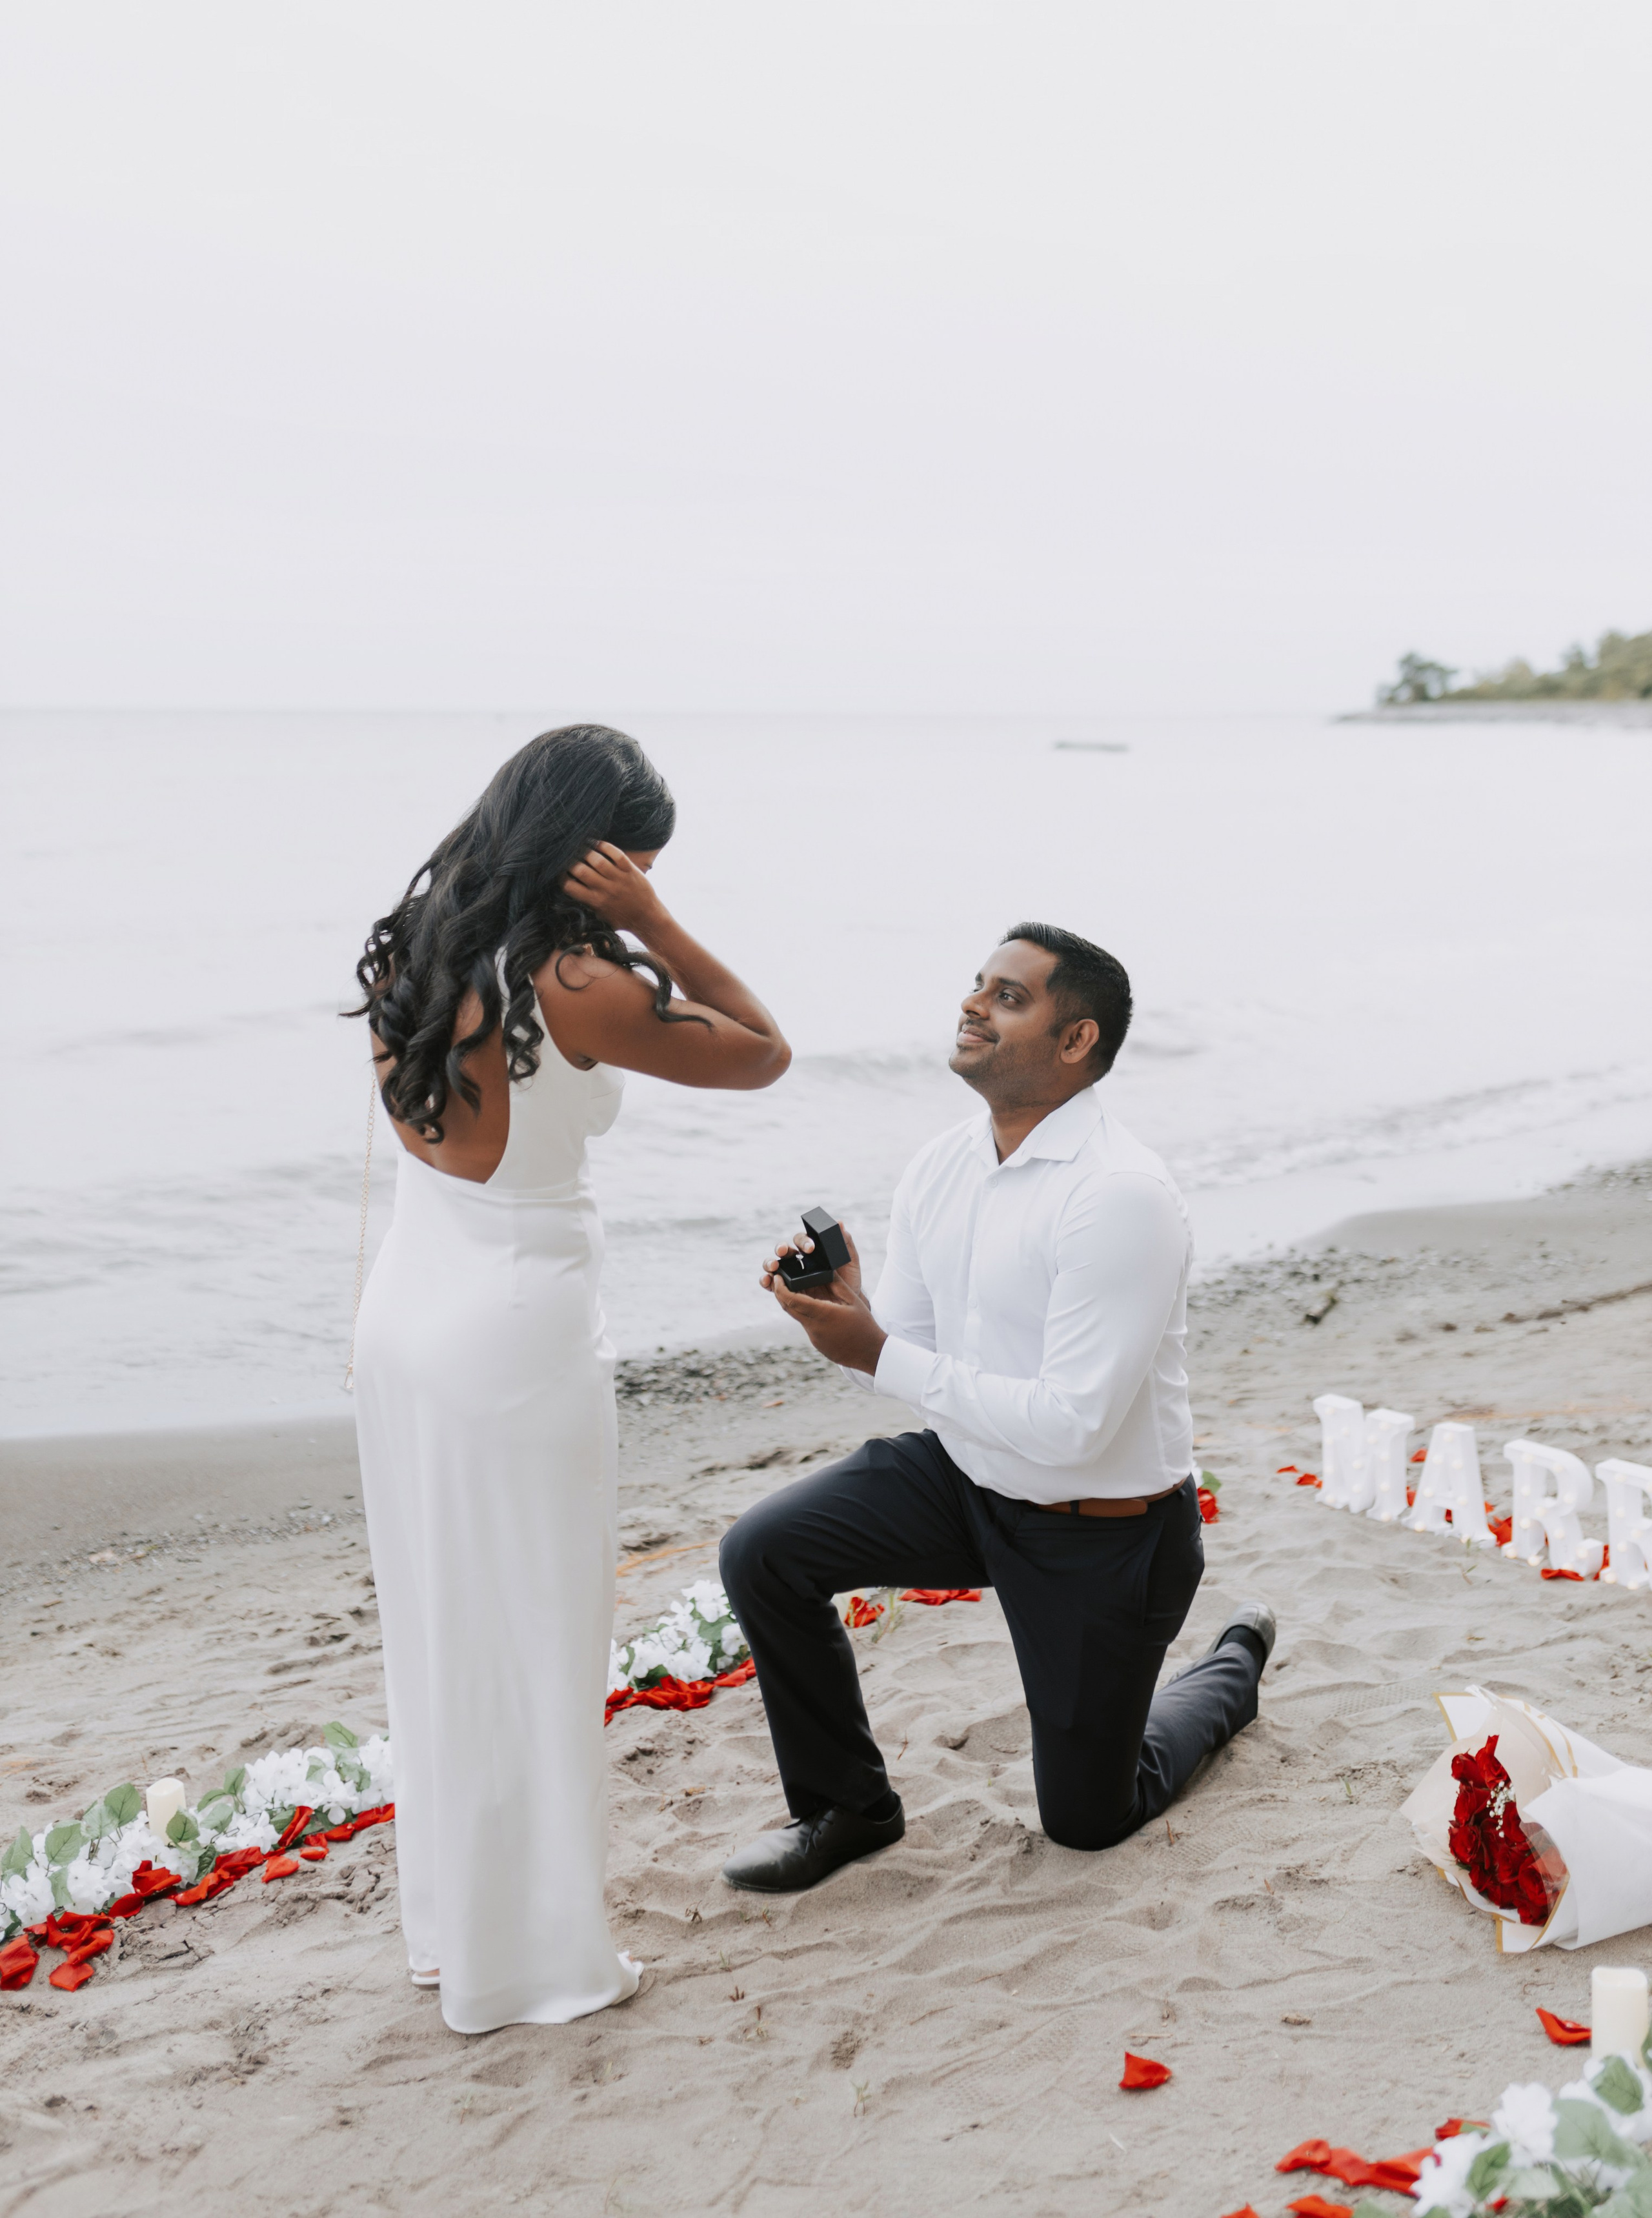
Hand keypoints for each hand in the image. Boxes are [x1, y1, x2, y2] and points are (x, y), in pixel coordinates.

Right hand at [562, 842, 667, 938]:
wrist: (647, 918)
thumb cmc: (622, 919)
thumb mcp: (600, 917)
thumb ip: (586, 905)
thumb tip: (570, 895)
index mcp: (595, 901)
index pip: (569, 886)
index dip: (561, 877)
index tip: (561, 872)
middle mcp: (605, 889)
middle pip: (580, 870)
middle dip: (570, 862)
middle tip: (569, 857)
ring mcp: (618, 878)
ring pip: (596, 859)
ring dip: (586, 851)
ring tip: (580, 847)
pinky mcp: (630, 870)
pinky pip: (616, 853)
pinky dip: (604, 846)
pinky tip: (597, 843)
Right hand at [759, 1224, 862, 1302]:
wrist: (847, 1304)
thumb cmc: (849, 1280)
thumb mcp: (850, 1261)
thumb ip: (846, 1242)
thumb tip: (839, 1222)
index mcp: (811, 1250)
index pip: (802, 1240)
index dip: (804, 1242)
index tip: (810, 1248)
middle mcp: (797, 1260)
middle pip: (784, 1250)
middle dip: (782, 1248)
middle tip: (784, 1251)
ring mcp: (790, 1274)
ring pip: (774, 1264)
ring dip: (770, 1262)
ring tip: (774, 1266)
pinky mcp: (785, 1289)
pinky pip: (771, 1284)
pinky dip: (766, 1281)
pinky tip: (767, 1281)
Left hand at [761, 1225, 883, 1373]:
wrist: (871, 1353)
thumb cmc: (864, 1325)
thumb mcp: (852, 1300)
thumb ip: (836, 1283)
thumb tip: (825, 1268)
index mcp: (822, 1313)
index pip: (791, 1299)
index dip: (779, 1288)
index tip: (777, 1277)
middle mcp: (814, 1327)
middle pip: (788, 1308)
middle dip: (780, 1293)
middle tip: (779, 1280)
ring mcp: (814, 1337)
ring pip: (797, 1317)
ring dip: (793, 1303)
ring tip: (798, 1290)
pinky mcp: (817, 1343)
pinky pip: (806, 1325)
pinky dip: (805, 1314)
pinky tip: (816, 1308)